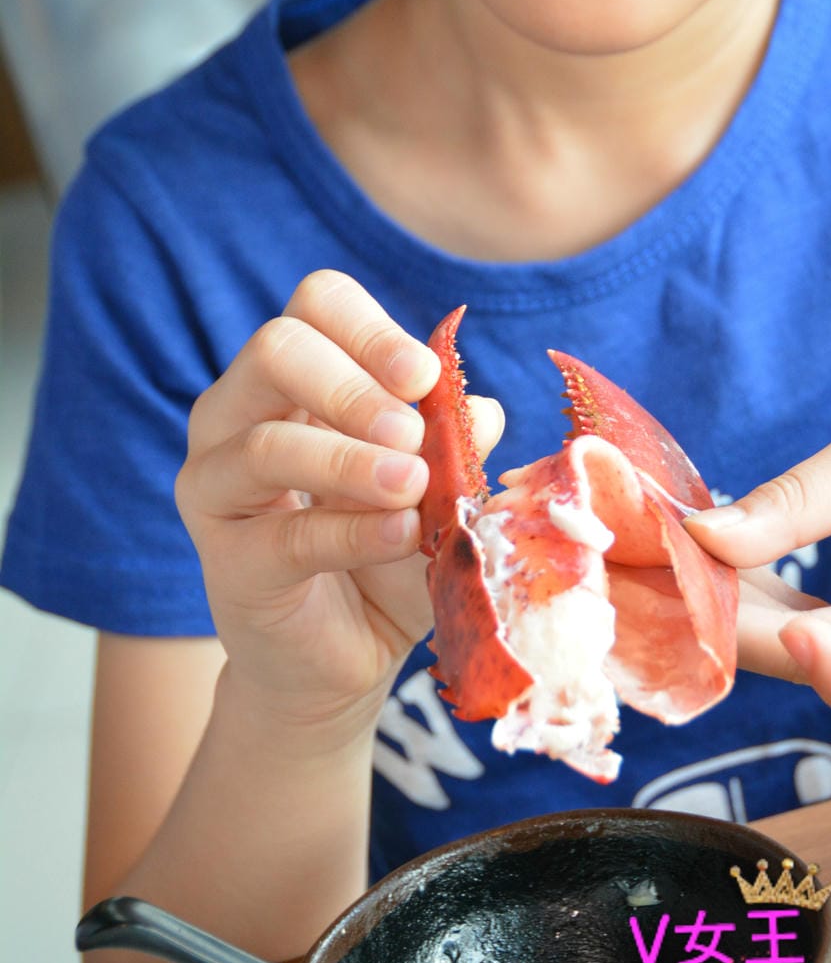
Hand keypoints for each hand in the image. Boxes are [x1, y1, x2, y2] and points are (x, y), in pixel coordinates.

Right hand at [175, 270, 502, 726]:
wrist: (347, 656)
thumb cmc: (388, 551)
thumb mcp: (437, 488)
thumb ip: (453, 444)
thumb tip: (481, 411)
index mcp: (293, 377)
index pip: (315, 305)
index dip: (370, 328)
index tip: (424, 377)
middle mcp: (238, 413)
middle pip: (276, 348)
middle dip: (354, 385)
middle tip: (412, 434)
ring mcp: (217, 484)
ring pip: (264, 443)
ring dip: (352, 460)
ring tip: (415, 485)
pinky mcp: (225, 560)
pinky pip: (285, 534)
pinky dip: (352, 531)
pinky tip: (401, 532)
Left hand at [688, 385, 830, 726]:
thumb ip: (804, 498)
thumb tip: (705, 537)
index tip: (788, 630)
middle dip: (756, 632)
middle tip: (677, 583)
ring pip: (825, 662)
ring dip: (750, 624)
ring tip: (682, 572)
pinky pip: (824, 642)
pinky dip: (769, 612)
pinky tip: (717, 574)